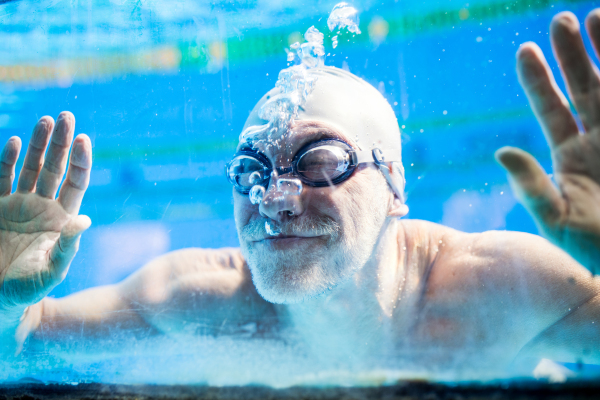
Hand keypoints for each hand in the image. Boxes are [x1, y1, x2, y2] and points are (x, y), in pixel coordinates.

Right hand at [0, 112, 91, 316]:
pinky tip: (13, 142)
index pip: (76, 182)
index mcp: (62, 218)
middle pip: (55, 167)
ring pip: (31, 168)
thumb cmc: (30, 290)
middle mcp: (43, 206)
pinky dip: (7, 160)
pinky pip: (2, 178)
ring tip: (45, 120)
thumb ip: (68, 246)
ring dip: (37, 144)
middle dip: (61, 143)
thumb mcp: (53, 270)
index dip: (81, 160)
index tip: (84, 138)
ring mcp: (18, 205)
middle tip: (66, 116)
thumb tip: (85, 220)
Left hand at [496, 10, 599, 272]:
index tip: (525, 50)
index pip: (551, 110)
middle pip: (584, 88)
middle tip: (560, 21)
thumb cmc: (595, 251)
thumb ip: (531, 187)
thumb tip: (500, 152)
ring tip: (595, 15)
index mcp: (572, 158)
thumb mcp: (557, 220)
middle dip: (573, 55)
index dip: (539, 81)